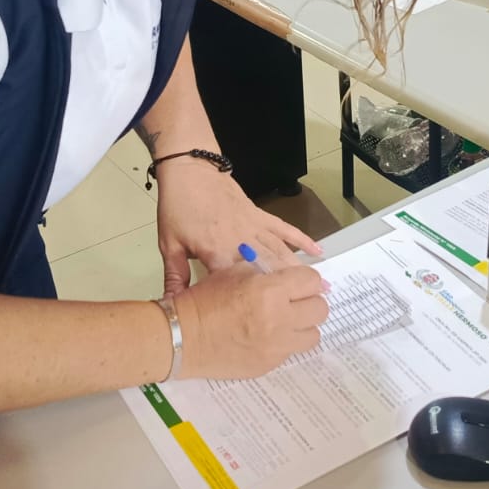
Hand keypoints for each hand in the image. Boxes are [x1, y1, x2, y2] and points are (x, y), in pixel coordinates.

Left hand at [156, 160, 320, 295]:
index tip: (270, 319)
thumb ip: (175, 276)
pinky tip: (317, 251)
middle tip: (309, 308)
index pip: (238, 284)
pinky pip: (284, 229)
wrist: (189, 169)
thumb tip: (170, 304)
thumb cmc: (178, 206)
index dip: (254, 303)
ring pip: (281, 252)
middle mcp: (241, 241)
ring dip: (299, 271)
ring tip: (318, 288)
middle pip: (268, 270)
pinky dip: (302, 239)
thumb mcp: (169, 244)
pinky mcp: (260, 214)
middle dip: (289, 291)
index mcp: (217, 252)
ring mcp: (253, 226)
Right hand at [174, 265, 328, 378]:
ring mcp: (276, 347)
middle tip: (294, 301)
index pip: (312, 281)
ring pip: (313, 335)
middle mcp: (279, 319)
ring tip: (285, 322)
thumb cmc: (204, 299)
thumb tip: (290, 276)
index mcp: (270, 291)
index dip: (306, 279)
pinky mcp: (269, 365)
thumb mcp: (234, 272)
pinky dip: (284, 343)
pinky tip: (266, 337)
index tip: (298, 283)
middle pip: (320, 309)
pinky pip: (291, 352)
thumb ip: (266, 273)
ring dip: (302, 326)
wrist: (181, 337)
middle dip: (308, 302)